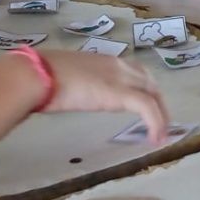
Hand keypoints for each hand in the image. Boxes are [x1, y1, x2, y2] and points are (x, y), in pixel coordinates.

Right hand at [39, 51, 168, 144]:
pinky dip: (155, 122)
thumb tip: (70, 95)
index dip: (144, 88)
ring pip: (153, 93)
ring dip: (160, 113)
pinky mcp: (120, 93)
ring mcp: (120, 78)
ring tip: (160, 133)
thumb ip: (78, 84)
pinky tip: (155, 138)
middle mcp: (117, 65)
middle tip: (159, 122)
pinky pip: (147, 107)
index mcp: (104, 61)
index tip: (145, 106)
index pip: (134, 71)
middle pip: (149, 81)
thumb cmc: (43, 76)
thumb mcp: (68, 78)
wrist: (39, 75)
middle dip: (158, 102)